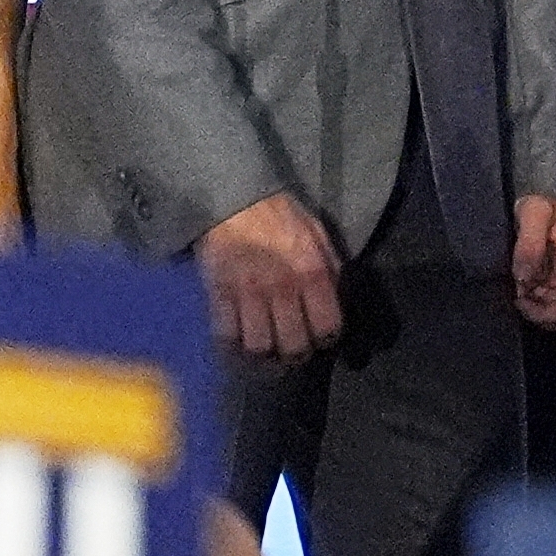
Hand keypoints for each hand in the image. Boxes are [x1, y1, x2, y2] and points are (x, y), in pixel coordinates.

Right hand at [199, 192, 342, 361]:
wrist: (234, 199)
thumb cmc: (280, 216)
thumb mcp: (318, 235)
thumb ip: (329, 268)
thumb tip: (336, 300)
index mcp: (313, 273)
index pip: (328, 327)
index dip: (326, 340)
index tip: (319, 339)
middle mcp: (283, 288)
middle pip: (293, 346)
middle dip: (295, 356)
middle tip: (291, 351)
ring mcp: (249, 294)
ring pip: (259, 347)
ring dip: (263, 356)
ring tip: (265, 353)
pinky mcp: (219, 294)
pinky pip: (225, 336)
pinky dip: (232, 349)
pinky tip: (238, 346)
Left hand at [511, 195, 555, 327]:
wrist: (550, 190)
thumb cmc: (546, 199)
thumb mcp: (534, 213)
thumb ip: (529, 245)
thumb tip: (522, 279)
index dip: (548, 313)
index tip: (522, 303)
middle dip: (539, 310)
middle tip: (516, 296)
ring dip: (535, 304)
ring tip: (517, 288)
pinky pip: (549, 296)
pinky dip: (532, 296)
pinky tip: (520, 283)